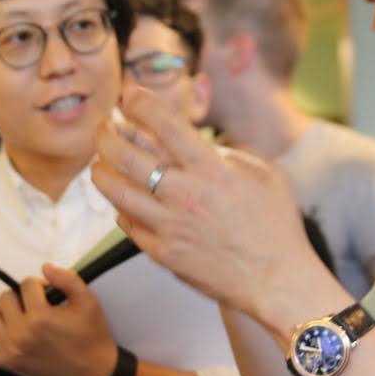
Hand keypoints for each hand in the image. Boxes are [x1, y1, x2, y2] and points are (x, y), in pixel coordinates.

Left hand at [0, 263, 118, 375]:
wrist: (94, 371)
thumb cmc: (91, 335)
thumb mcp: (88, 302)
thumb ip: (67, 279)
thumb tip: (44, 267)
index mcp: (41, 316)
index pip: (27, 285)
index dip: (39, 285)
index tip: (48, 292)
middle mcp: (21, 333)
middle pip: (5, 298)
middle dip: (21, 296)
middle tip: (36, 305)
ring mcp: (11, 350)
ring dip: (2, 313)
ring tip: (18, 316)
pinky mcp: (7, 364)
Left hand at [93, 86, 336, 324]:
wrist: (275, 281)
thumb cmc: (275, 227)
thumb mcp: (265, 175)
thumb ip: (229, 154)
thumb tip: (200, 143)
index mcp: (211, 170)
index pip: (165, 124)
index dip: (141, 103)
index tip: (129, 94)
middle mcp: (185, 194)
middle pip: (126, 155)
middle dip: (106, 134)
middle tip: (104, 126)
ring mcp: (169, 226)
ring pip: (116, 191)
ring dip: (101, 170)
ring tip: (99, 162)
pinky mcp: (162, 253)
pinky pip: (127, 224)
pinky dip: (120, 207)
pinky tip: (122, 200)